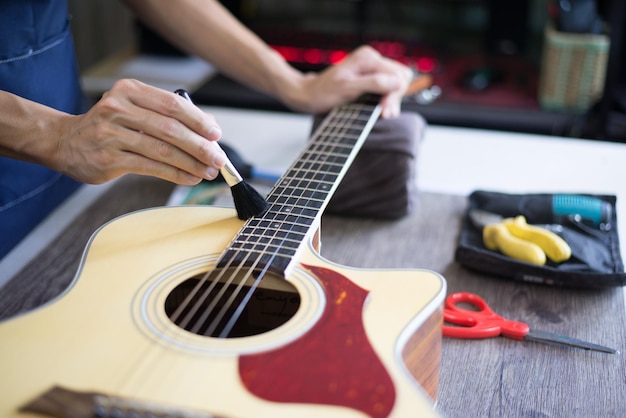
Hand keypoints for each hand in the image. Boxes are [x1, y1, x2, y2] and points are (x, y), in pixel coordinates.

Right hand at [52, 79, 225, 184]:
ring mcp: (111, 133)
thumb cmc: (109, 125)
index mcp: (130, 91)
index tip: (216, 134)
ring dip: (191, 163)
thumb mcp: (133, 109)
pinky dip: (175, 174)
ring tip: (208, 171)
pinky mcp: (109, 158)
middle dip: (200, 146)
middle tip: (218, 159)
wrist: (66, 142)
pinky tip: (190, 177)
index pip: (173, 104)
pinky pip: (151, 167)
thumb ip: (167, 115)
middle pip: (171, 128)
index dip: (199, 120)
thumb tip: (208, 129)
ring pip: (163, 150)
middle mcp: (118, 108)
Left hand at [285, 45, 412, 117]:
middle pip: (400, 76)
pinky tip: (381, 108)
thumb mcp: (348, 89)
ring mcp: (370, 66)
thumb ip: (373, 84)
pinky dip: (387, 97)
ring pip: (396, 81)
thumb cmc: (323, 93)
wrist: (308, 94)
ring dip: (392, 99)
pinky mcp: (369, 75)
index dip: (394, 95)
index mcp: (367, 58)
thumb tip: (397, 82)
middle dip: (395, 96)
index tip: (385, 112)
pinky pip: (387, 85)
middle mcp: (371, 58)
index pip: (397, 75)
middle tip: (385, 114)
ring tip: (384, 114)